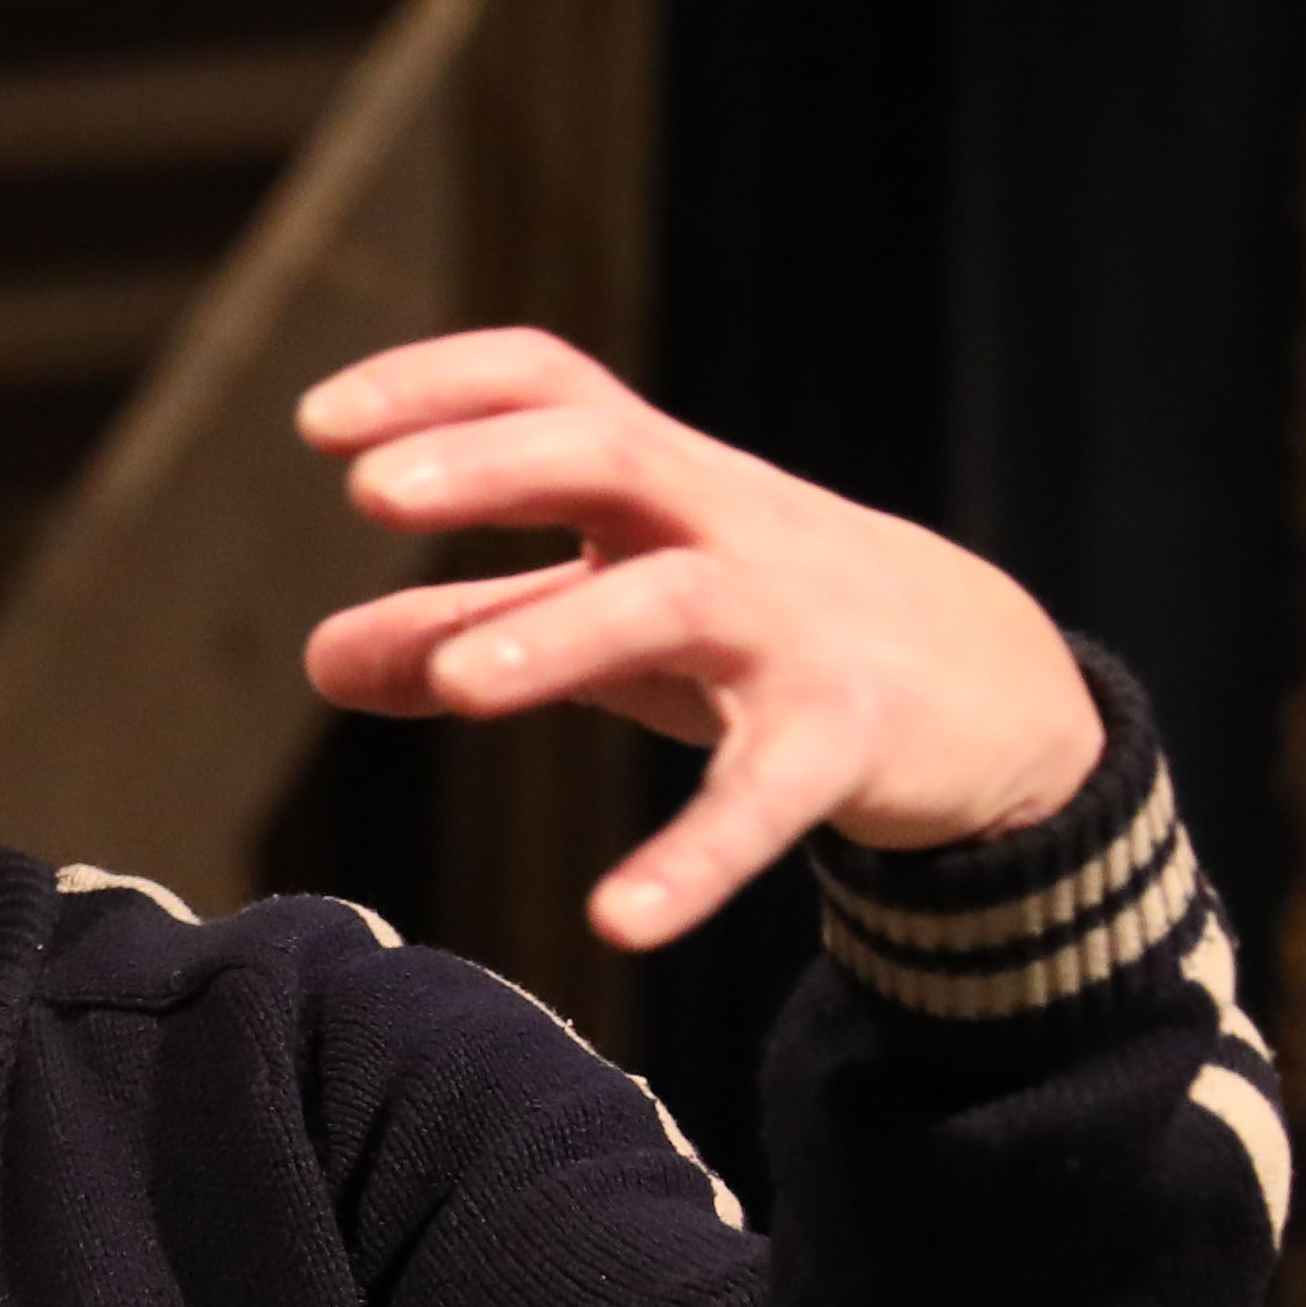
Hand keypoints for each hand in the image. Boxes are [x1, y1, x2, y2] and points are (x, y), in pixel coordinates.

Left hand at [293, 328, 1101, 948]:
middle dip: (494, 465)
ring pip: (675, 604)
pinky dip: (696, 856)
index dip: (440, 386)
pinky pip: (767, 795)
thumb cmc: (762, 626)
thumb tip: (316, 659)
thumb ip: (468, 626)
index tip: (319, 421)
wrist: (988, 683)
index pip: (551, 388)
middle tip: (377, 495)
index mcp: (658, 483)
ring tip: (460, 688)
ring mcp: (788, 625)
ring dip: (565, 632)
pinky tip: (620, 920)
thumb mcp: (610, 616)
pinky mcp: (846, 736)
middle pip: (609, 454)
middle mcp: (721, 526)